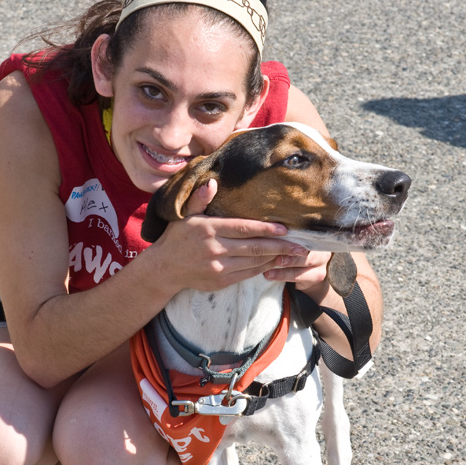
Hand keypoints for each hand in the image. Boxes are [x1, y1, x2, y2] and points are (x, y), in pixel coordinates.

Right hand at [152, 179, 318, 293]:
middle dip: (280, 247)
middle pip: (254, 248)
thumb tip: (212, 183)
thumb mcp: (184, 216)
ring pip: (253, 263)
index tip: (286, 228)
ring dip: (275, 258)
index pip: (244, 228)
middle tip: (301, 246)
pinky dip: (263, 268)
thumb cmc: (177, 238)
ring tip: (293, 254)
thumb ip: (200, 200)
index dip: (266, 229)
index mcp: (209, 229)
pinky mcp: (220, 281)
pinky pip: (247, 274)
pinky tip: (275, 263)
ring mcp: (218, 267)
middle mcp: (215, 249)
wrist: (164, 269)